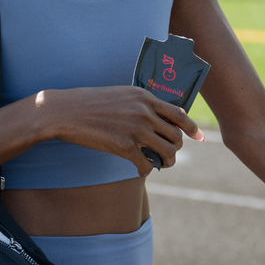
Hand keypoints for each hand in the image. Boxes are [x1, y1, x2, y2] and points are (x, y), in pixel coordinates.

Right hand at [37, 86, 203, 175]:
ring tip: (161, 164)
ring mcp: (136, 130)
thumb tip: (158, 118)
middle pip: (176, 136)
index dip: (192, 127)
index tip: (198, 136)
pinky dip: (146, 170)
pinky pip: (147, 165)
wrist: (66, 111)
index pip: (179, 114)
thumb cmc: (91, 102)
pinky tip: (140, 169)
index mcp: (145, 96)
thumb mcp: (122, 94)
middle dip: (177, 148)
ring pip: (167, 152)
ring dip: (167, 161)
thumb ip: (142, 103)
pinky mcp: (124, 147)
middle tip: (170, 154)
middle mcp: (144, 112)